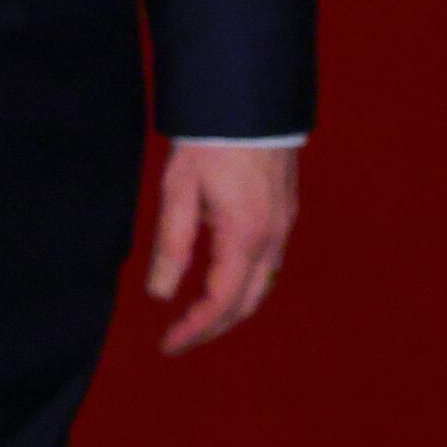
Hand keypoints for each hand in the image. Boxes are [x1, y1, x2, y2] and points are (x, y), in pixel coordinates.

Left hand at [144, 140, 298, 354]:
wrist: (251, 100)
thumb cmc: (211, 140)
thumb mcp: (178, 190)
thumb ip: (171, 244)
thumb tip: (160, 293)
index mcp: (244, 237)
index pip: (221, 302)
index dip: (194, 330)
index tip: (168, 345)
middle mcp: (272, 238)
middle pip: (247, 303)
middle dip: (214, 327)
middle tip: (180, 339)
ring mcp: (284, 225)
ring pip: (263, 286)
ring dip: (232, 308)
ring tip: (198, 317)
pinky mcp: (286, 212)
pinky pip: (269, 264)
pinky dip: (246, 284)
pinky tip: (224, 281)